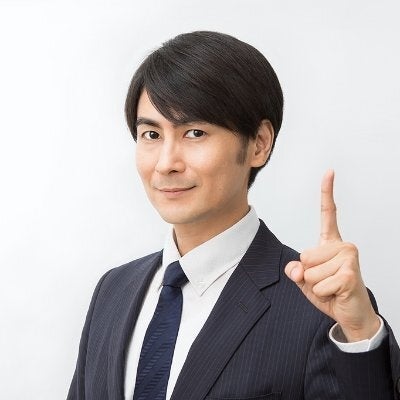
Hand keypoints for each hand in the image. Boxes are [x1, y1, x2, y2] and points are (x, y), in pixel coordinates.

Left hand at [284, 170, 379, 341]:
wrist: (351, 314)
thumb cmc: (330, 293)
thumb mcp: (305, 280)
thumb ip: (296, 271)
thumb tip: (296, 269)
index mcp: (331, 243)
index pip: (328, 214)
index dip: (327, 192)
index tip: (329, 172)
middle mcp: (343, 245)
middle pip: (304, 255)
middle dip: (308, 274)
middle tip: (326, 281)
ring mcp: (348, 257)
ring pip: (309, 272)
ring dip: (316, 285)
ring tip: (331, 287)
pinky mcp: (349, 273)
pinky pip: (318, 284)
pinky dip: (322, 294)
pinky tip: (337, 294)